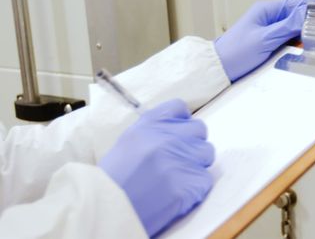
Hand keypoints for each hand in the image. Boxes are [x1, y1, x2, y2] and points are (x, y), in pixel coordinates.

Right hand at [99, 99, 214, 236]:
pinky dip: (194, 189)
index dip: (181, 122)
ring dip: (196, 165)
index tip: (178, 133)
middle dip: (191, 144)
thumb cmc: (113, 181)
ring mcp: (180, 159)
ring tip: (175, 179)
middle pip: (199, 130)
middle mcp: (167, 137)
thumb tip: (179, 130)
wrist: (106, 211)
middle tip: (177, 161)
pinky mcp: (190, 183)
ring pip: (206, 153)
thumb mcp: (128, 143)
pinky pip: (205, 180)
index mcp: (149, 123)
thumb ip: (154, 132)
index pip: (179, 107)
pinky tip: (176, 195)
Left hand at [214, 0, 314, 80]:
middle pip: (308, 15)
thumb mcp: (263, 38)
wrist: (215, 72)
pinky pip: (295, 44)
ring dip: (314, 37)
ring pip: (303, 31)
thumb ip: (287, 25)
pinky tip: (310, 53)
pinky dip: (305, 48)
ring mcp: (274, 34)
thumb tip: (309, 11)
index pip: (306, 2)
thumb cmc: (232, 54)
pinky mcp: (274, 48)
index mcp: (270, 11)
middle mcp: (273, 20)